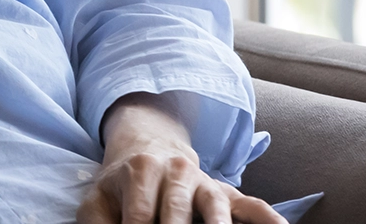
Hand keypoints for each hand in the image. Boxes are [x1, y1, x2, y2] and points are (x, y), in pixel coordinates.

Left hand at [77, 93, 285, 223]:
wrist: (147, 149)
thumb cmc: (120, 187)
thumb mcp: (98, 201)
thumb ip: (98, 223)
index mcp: (140, 171)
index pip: (141, 216)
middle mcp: (176, 172)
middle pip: (178, 214)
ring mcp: (204, 182)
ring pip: (216, 207)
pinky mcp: (225, 192)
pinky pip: (251, 204)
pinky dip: (267, 217)